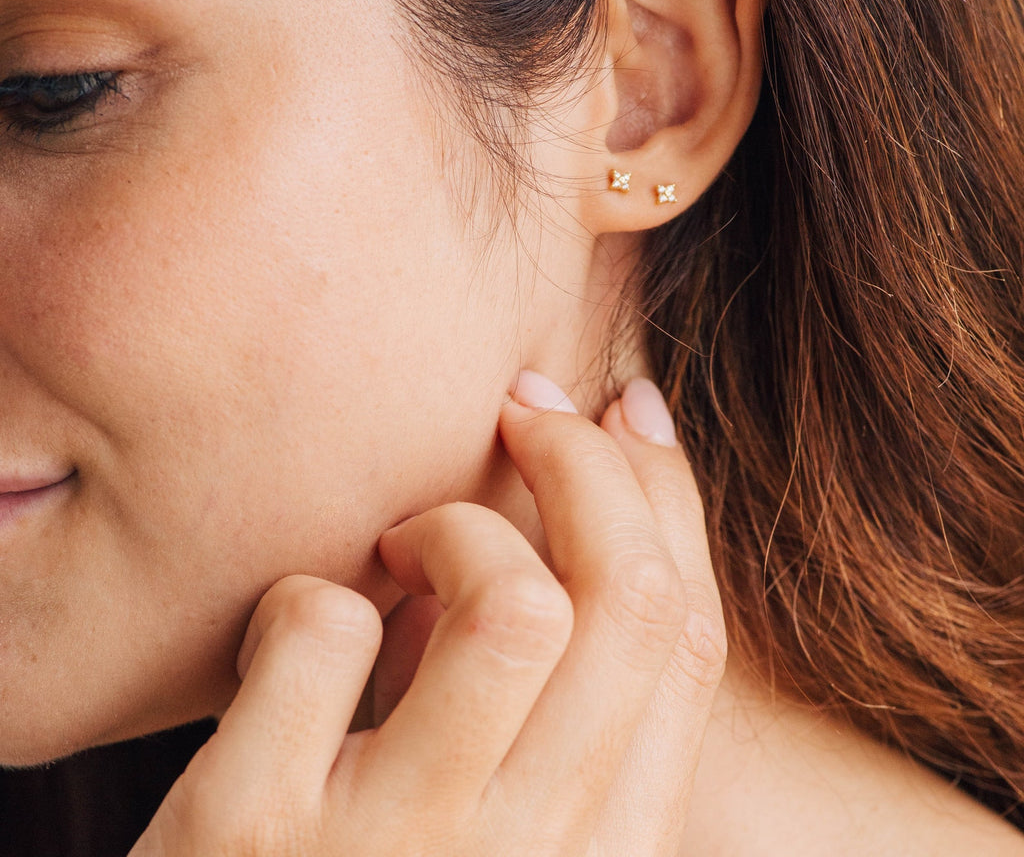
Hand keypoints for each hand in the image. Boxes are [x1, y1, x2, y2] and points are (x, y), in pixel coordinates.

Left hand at [130, 375, 725, 855]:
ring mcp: (396, 856)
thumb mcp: (502, 829)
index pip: (688, 643)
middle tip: (520, 412)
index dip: (670, 499)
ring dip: (450, 529)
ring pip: (512, 607)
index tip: (626, 409)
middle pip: (628, 602)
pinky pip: (325, 630)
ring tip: (396, 542)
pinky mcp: (255, 835)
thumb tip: (572, 522)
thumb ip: (552, 715)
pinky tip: (279, 640)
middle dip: (584, 463)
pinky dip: (302, 596)